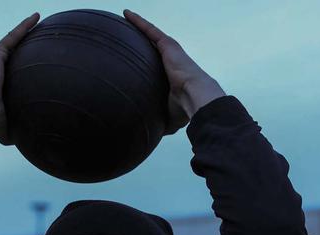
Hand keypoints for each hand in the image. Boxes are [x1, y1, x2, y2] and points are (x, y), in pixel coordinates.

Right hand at [0, 13, 39, 144]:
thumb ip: (13, 128)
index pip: (10, 72)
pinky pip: (14, 36)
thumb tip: (24, 141)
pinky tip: (36, 17)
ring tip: (38, 20)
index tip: (30, 65)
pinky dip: (24, 26)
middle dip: (23, 45)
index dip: (20, 67)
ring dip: (24, 30)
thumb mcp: (5, 126)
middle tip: (38, 39)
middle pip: (12, 53)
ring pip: (13, 41)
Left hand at [123, 9, 225, 134]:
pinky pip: (149, 30)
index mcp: (172, 77)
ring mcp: (170, 51)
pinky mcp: (167, 44)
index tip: (136, 62)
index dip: (146, 63)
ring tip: (124, 18)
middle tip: (127, 37)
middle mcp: (171, 61)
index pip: (155, 67)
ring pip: (150, 35)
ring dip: (139, 26)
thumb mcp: (168, 117)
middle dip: (142, 41)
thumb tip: (150, 136)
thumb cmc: (184, 110)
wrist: (196, 98)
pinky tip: (126, 14)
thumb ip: (159, 121)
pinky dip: (138, 22)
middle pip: (152, 48)